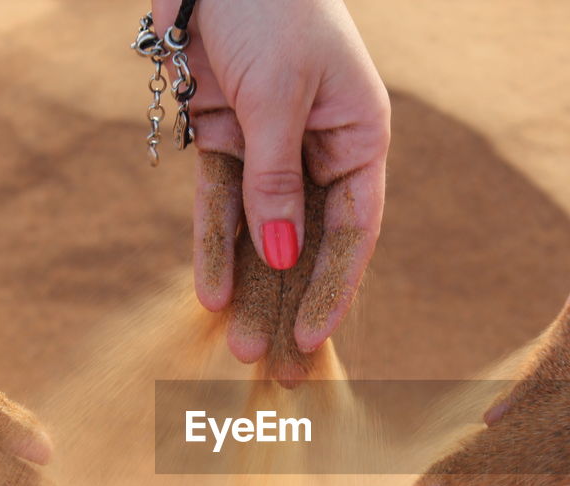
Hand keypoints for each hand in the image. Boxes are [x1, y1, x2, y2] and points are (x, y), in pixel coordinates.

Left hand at [151, 0, 389, 363]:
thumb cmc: (270, 7)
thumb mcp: (278, 96)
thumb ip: (275, 180)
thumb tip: (277, 259)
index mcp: (359, 137)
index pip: (353, 232)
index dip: (333, 289)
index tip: (311, 339)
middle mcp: (319, 150)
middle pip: (307, 243)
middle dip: (288, 304)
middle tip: (274, 365)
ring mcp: (270, 147)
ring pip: (261, 232)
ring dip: (250, 286)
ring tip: (238, 344)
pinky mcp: (224, 136)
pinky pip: (220, 201)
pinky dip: (214, 241)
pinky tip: (210, 290)